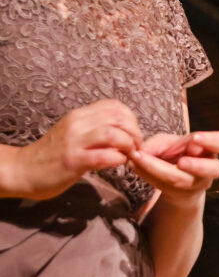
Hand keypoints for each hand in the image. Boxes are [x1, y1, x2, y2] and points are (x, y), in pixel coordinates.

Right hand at [7, 99, 142, 199]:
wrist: (23, 170)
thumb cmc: (52, 155)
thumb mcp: (75, 133)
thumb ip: (96, 128)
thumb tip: (125, 131)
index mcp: (79, 115)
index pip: (115, 106)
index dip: (132, 118)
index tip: (133, 133)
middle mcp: (77, 123)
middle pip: (119, 117)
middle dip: (135, 132)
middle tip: (137, 146)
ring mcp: (74, 142)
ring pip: (113, 133)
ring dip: (129, 144)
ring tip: (130, 154)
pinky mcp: (72, 161)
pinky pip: (104, 156)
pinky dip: (118, 159)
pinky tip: (118, 163)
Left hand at [129, 131, 218, 206]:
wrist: (173, 179)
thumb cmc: (175, 154)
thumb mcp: (170, 142)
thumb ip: (159, 143)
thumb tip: (141, 150)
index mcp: (210, 149)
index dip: (211, 140)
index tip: (195, 138)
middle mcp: (208, 169)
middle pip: (214, 169)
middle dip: (198, 165)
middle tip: (181, 162)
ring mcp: (194, 184)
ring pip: (183, 181)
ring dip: (162, 171)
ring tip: (142, 161)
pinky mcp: (177, 193)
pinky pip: (162, 184)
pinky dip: (145, 172)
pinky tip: (133, 163)